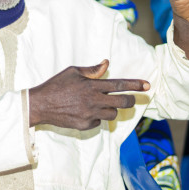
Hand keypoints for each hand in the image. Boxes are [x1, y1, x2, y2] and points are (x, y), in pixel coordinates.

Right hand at [29, 60, 149, 130]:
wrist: (40, 105)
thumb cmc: (56, 85)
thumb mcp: (72, 71)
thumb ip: (92, 70)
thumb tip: (106, 64)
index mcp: (92, 85)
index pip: (120, 84)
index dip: (135, 85)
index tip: (148, 85)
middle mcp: (94, 100)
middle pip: (123, 102)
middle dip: (131, 100)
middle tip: (131, 98)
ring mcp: (90, 114)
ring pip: (113, 114)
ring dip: (111, 108)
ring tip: (100, 103)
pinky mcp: (85, 125)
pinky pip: (99, 121)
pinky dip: (97, 117)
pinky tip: (85, 111)